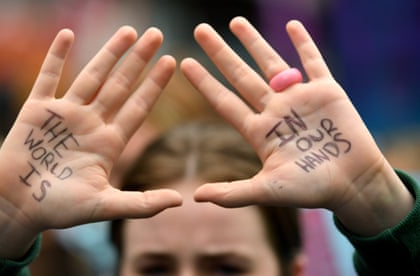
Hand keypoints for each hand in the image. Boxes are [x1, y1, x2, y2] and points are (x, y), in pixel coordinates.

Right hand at [0, 26, 180, 258]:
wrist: (18, 208)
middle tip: (156, 34)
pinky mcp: (37, 110)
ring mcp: (65, 114)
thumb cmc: (61, 210)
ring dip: (109, 53)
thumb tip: (181, 200)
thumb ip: (142, 203)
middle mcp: (91, 123)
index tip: (171, 62)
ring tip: (128, 31)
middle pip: (120, 85)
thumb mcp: (105, 206)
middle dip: (138, 60)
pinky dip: (56, 56)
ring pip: (91, 76)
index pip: (138, 107)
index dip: (154, 85)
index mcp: (109, 143)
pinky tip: (67, 34)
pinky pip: (48, 77)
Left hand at [181, 17, 412, 235]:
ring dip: (253, 41)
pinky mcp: (327, 92)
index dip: (204, 82)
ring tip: (234, 21)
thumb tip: (195, 197)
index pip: (224, 101)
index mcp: (259, 131)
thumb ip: (233, 193)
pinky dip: (303, 43)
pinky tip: (291, 24)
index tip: (185, 62)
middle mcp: (275, 111)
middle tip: (200, 29)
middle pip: (241, 76)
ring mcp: (299, 99)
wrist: (354, 185)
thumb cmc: (311, 190)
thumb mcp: (268, 190)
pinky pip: (313, 61)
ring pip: (271, 63)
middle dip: (221, 53)